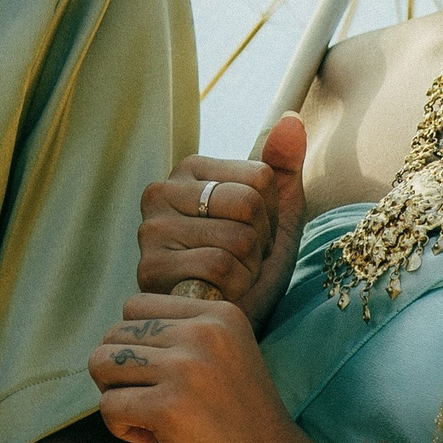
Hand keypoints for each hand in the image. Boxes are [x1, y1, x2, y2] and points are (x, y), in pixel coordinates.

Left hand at [89, 289, 355, 442]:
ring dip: (116, 396)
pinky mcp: (170, 408)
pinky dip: (122, 428)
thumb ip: (181, 337)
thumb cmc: (246, 428)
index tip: (165, 379)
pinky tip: (157, 441)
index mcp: (220, 314)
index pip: (136, 305)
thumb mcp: (225, 360)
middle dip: (120, 372)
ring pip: (101, 363)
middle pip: (114, 333)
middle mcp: (204, 331)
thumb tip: (113, 336)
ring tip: (150, 418)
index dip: (137, 345)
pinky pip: (108, 405)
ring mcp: (187, 367)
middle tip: (153, 403)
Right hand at [135, 115, 308, 333]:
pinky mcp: (149, 269)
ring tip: (232, 278)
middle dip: (261, 242)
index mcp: (192, 169)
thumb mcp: (276, 215)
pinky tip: (219, 294)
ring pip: (236, 237)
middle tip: (243, 260)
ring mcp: (150, 230)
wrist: (232, 322)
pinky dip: (235, 288)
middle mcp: (161, 191)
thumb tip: (292, 120)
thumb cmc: (252, 266)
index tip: (254, 234)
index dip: (271, 215)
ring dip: (249, 268)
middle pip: (249, 205)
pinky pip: (219, 267)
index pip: (260, 177)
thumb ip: (283, 167)